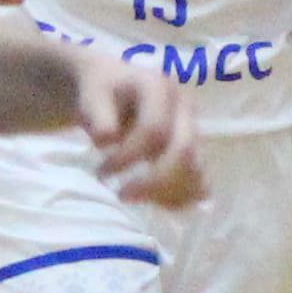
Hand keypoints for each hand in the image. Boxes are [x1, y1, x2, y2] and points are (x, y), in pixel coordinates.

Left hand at [75, 53, 205, 209]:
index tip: (102, 172)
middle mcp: (184, 107)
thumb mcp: (92, 94)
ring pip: (197, 169)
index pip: (155, 129)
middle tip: (121, 195)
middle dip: (153, 181)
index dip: (129, 156)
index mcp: (160, 88)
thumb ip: (97, 113)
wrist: (115, 87)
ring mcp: (194, 129)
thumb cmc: (103, 92)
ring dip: (168, 193)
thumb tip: (106, 139)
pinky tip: (158, 205)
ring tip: (139, 201)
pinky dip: (182, 198)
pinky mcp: (195, 150)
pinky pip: (199, 180)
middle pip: (184, 151)